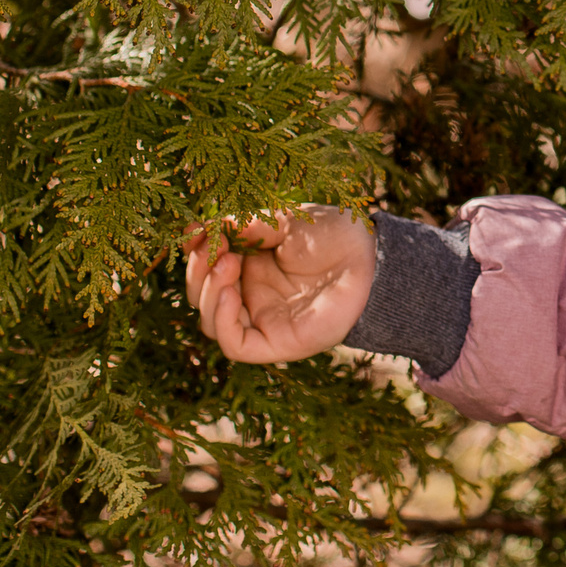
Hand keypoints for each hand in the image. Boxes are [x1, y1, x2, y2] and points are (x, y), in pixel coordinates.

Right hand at [183, 205, 375, 363]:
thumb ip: (245, 226)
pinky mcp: (277, 343)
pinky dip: (222, 321)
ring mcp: (263, 321)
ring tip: (227, 263)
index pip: (205, 270)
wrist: (371, 257)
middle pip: (201, 297)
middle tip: (214, 248)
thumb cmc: (333, 236)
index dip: (194, 254)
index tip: (194, 233)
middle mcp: (252, 296)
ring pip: (211, 322)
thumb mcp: (283, 221)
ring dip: (208, 293)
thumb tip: (202, 227)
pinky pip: (235, 345)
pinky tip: (227, 293)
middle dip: (198, 272)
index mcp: (250, 266)